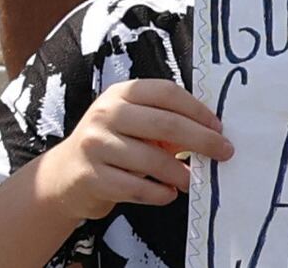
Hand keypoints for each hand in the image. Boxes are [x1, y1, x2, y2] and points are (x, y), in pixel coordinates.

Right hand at [48, 79, 232, 222]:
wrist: (64, 175)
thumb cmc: (112, 143)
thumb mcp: (133, 122)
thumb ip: (164, 122)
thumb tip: (210, 134)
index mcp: (122, 93)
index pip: (167, 93)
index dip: (197, 109)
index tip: (219, 127)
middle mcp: (107, 114)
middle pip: (164, 124)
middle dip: (201, 140)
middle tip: (223, 153)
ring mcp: (96, 145)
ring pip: (151, 160)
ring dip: (180, 173)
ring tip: (193, 180)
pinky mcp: (92, 177)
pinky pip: (136, 188)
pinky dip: (159, 193)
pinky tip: (169, 193)